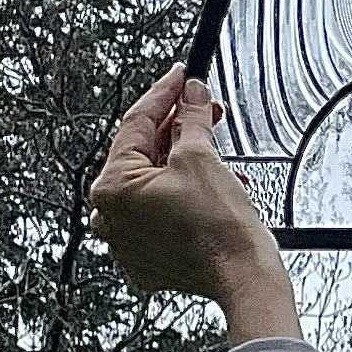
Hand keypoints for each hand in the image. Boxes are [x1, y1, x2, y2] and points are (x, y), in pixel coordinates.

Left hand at [88, 64, 300, 344]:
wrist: (242, 274)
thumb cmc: (218, 227)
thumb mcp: (202, 157)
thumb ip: (190, 119)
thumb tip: (190, 95)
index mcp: (112, 188)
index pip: (135, 125)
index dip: (164, 94)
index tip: (180, 77)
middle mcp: (109, 215)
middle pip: (142, 155)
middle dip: (177, 130)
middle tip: (206, 110)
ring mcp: (126, 240)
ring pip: (152, 184)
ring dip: (183, 163)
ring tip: (216, 153)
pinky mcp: (147, 256)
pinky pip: (159, 212)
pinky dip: (182, 194)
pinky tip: (208, 186)